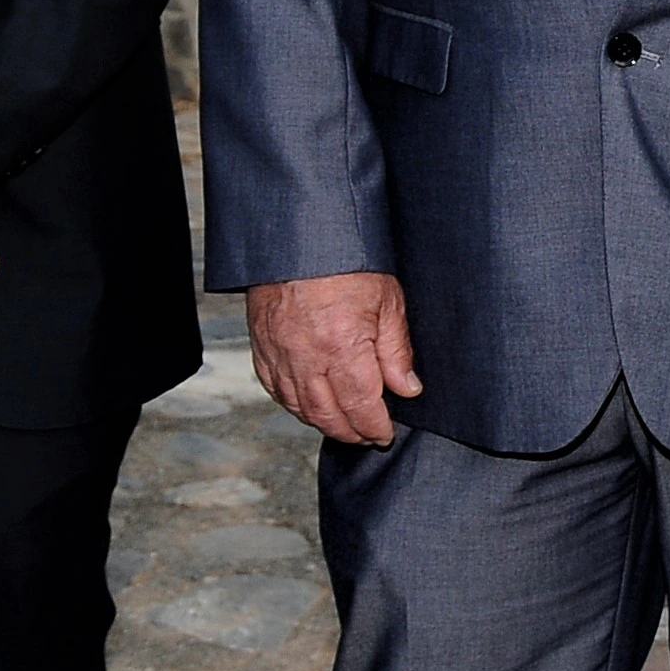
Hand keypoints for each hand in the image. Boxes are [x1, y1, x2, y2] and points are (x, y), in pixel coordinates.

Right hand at [249, 271, 422, 447]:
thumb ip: (396, 351)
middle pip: (328, 415)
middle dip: (351, 432)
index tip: (384, 433)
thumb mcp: (387, 300)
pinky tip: (309, 405)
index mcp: (342, 346)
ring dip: (323, 422)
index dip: (375, 427)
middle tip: (368, 436)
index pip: (361, 406)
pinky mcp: (261, 346)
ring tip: (344, 425)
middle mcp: (307, 357)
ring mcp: (279, 354)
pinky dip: (294, 405)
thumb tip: (408, 388)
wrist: (298, 235)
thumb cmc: (346, 261)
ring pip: (300, 407)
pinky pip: (275, 389)